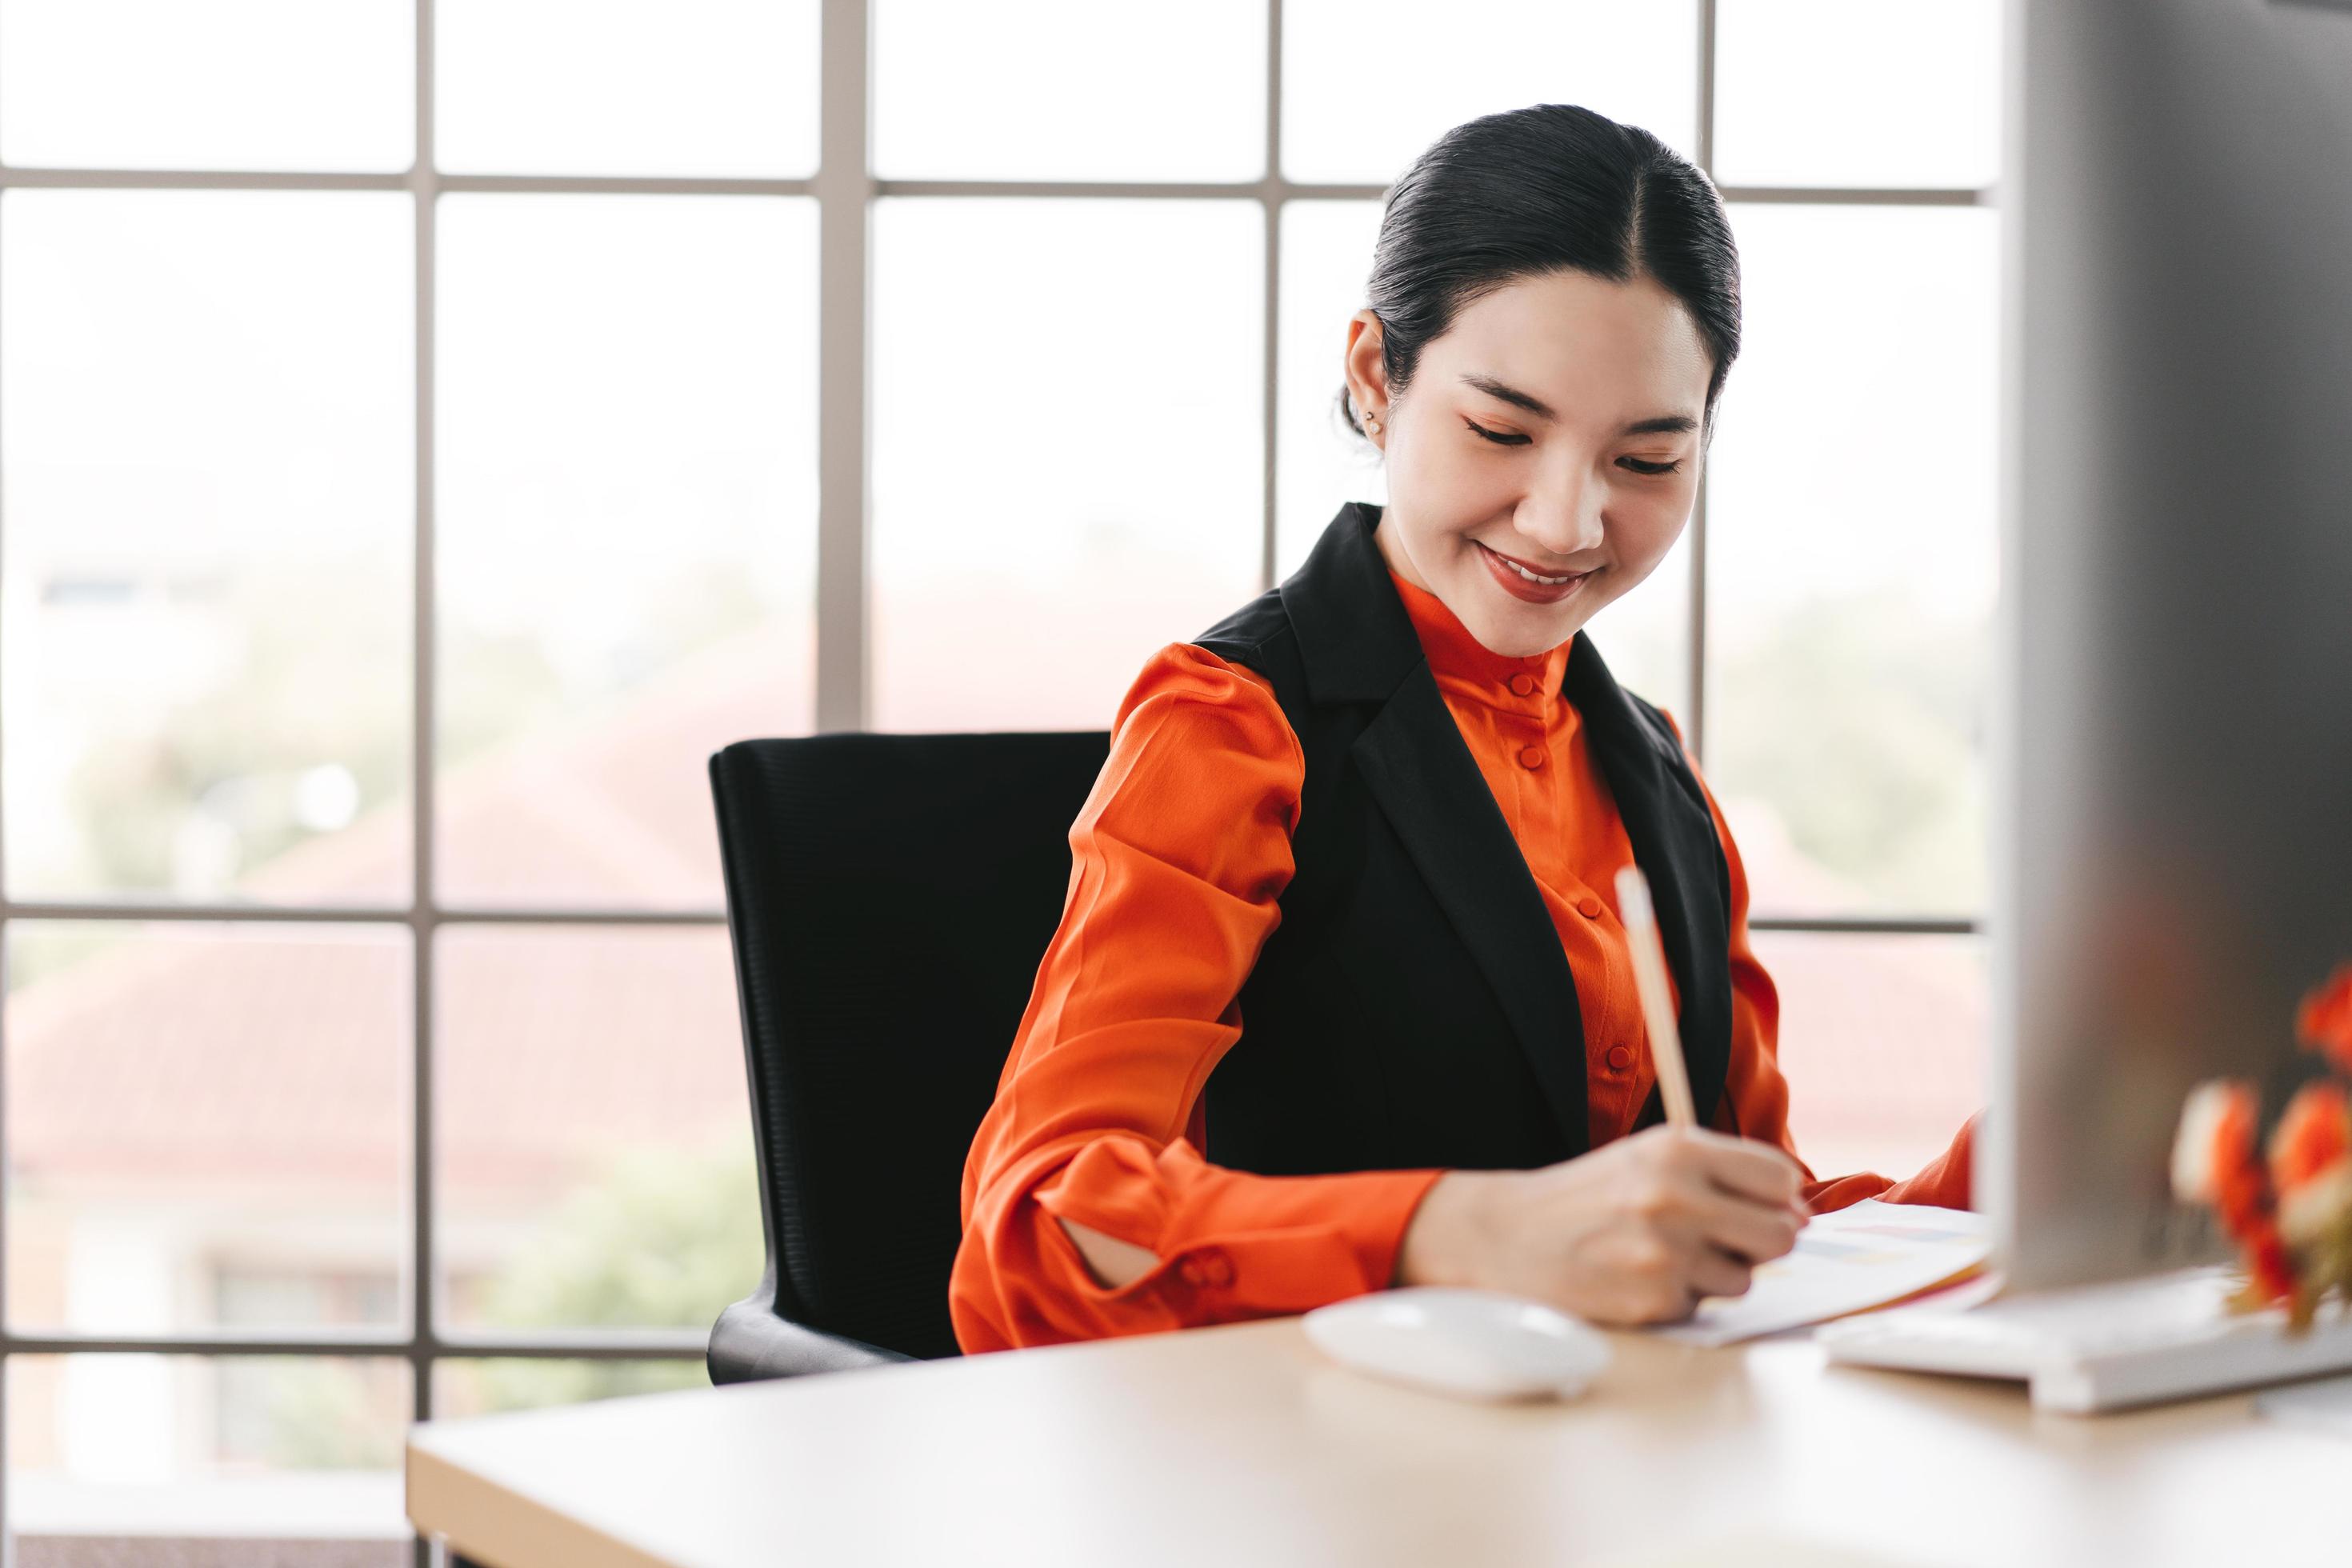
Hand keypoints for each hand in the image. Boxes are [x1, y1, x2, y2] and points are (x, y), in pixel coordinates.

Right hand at [1394, 1126, 1806, 1324]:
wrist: (1507, 1237)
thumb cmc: (1588, 1197)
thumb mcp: (1647, 1159)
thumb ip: (1719, 1175)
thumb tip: (1798, 1215)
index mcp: (1679, 1148)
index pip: (1779, 1177)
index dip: (1776, 1198)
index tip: (1756, 1206)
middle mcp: (1676, 1194)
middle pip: (1780, 1234)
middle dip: (1758, 1242)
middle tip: (1720, 1239)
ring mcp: (1665, 1250)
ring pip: (1745, 1278)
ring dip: (1714, 1274)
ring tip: (1663, 1256)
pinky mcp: (1653, 1298)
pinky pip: (1702, 1306)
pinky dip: (1678, 1298)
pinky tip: (1637, 1278)